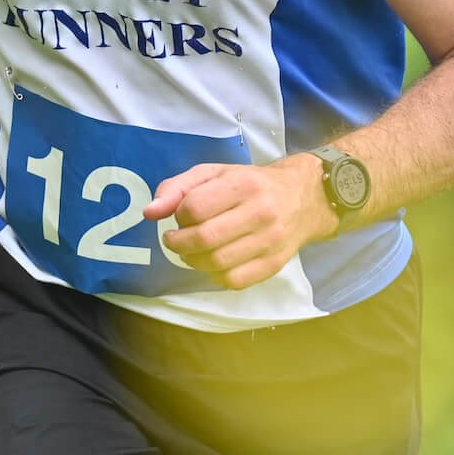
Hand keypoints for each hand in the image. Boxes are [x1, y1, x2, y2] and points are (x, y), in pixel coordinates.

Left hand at [143, 154, 338, 290]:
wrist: (304, 197)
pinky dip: (215, 276)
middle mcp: (260, 213)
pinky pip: (234, 281)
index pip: (194, 207)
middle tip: (174, 240)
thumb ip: (178, 187)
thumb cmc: (251, 183)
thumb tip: (149, 212)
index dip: (178, 216)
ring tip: (192, 251)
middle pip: (204, 239)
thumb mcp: (214, 173)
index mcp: (242, 184)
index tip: (179, 217)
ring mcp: (270, 241)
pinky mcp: (274, 264)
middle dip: (178, 243)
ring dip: (193, 261)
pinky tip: (214, 263)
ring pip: (217, 264)